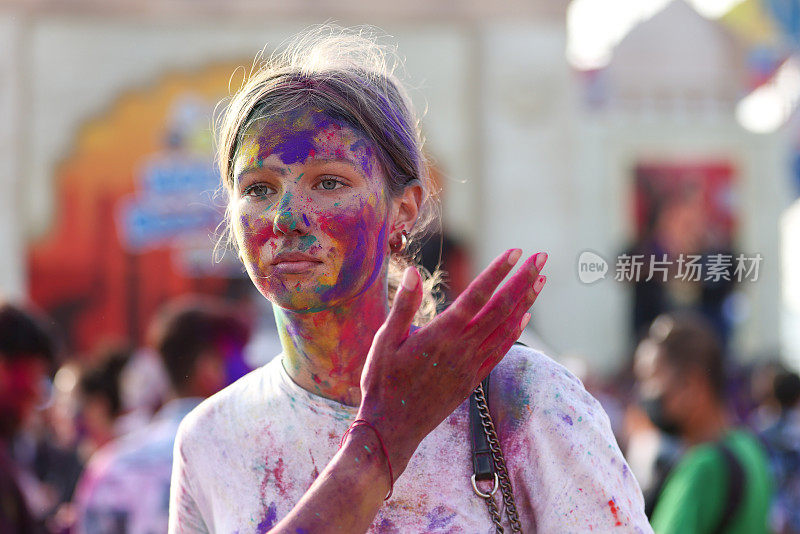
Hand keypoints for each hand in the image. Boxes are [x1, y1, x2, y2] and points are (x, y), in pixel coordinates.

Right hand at [355, 249, 546, 476]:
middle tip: (542, 257)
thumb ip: (403, 306)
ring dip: (526, 301)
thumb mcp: (384, 341)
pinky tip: (525, 316)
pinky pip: (501, 350)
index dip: (498, 272)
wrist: (392, 428)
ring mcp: (471, 364)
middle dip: (522, 280)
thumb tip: (415, 273)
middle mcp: (462, 347)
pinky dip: (516, 331)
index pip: (476, 295)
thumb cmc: (382, 382)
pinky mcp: (473, 379)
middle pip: (500, 308)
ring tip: (541, 280)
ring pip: (506, 327)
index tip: (516, 252)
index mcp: (441, 334)